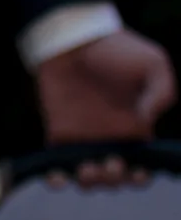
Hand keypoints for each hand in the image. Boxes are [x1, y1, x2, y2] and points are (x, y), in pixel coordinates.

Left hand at [35, 27, 175, 186]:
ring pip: (89, 177)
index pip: (143, 166)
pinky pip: (57, 164)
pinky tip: (57, 176)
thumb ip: (162, 93)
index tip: (137, 172)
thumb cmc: (117, 49)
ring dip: (91, 183)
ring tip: (88, 168)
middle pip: (116, 177)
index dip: (141, 177)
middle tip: (111, 163)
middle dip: (115, 179)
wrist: (73, 37)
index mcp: (138, 129)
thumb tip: (146, 122)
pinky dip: (57, 178)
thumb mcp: (153, 64)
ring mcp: (84, 138)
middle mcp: (112, 139)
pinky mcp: (58, 133)